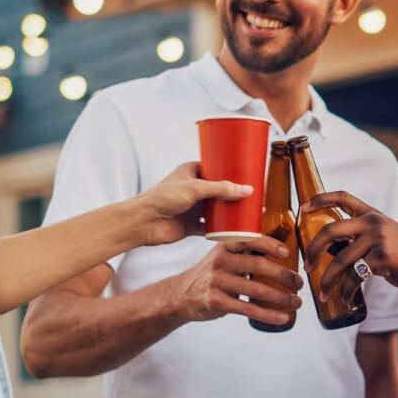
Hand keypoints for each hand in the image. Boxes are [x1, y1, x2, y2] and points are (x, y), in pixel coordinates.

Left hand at [133, 162, 255, 247]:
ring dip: (231, 211)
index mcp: (192, 172)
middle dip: (236, 192)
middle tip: (254, 193)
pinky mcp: (193, 225)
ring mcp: (194, 207)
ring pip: (218, 209)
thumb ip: (221, 189)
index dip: (232, 170)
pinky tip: (237, 229)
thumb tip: (247, 190)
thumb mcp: (194, 188)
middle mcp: (194, 189)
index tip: (248, 171)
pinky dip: (224, 229)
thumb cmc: (161, 198)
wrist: (143, 223)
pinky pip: (213, 227)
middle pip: (220, 190)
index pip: (216, 168)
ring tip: (250, 210)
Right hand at [164, 235, 302, 324]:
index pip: (249, 239)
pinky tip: (282, 317)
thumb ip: (245, 244)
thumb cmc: (213, 272)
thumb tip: (272, 220)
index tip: (288, 253)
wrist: (182, 295)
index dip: (270, 245)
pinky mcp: (217, 302)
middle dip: (284, 275)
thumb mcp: (224, 253)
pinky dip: (268, 314)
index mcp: (225, 245)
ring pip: (256, 289)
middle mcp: (220, 261)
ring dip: (281, 297)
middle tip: (300, 283)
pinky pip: (248, 309)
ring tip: (297, 302)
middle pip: (258, 265)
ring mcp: (217, 282)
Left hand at [301, 191, 397, 301]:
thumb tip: (329, 250)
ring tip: (322, 293)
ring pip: (340, 260)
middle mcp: (372, 222)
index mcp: (371, 213)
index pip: (342, 197)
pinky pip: (355, 275)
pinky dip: (346, 289)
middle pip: (330, 230)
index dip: (320, 199)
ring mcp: (378, 239)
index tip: (303, 208)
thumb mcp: (383, 236)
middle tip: (306, 266)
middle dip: (312, 250)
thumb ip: (360, 237)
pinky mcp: (383, 257)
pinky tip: (345, 297)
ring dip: (327, 280)